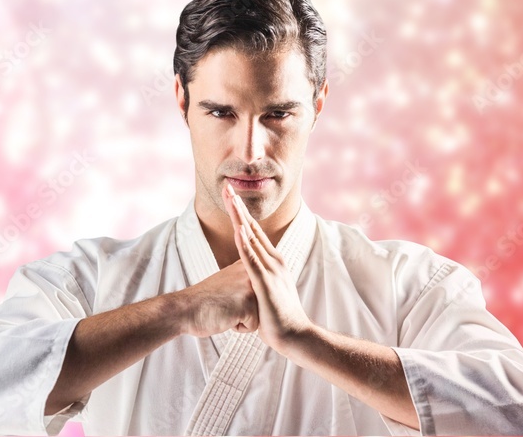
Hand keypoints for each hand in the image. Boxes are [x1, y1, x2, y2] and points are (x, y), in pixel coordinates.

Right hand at [174, 259, 259, 337]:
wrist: (185, 309)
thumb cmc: (206, 300)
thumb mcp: (229, 280)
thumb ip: (245, 279)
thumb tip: (261, 286)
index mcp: (247, 264)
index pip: (261, 292)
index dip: (243, 301)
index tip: (228, 295)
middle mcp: (252, 272)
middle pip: (263, 304)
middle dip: (245, 310)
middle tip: (225, 302)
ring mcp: (251, 287)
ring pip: (259, 316)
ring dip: (242, 319)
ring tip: (225, 308)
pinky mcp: (248, 304)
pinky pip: (252, 326)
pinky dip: (238, 327)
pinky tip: (224, 316)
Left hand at [222, 184, 313, 353]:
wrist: (295, 336)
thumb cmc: (278, 319)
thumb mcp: (265, 293)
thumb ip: (257, 281)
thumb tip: (247, 279)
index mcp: (273, 261)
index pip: (254, 231)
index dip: (242, 213)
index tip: (231, 196)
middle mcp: (273, 260)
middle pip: (252, 227)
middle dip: (239, 206)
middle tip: (227, 186)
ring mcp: (270, 270)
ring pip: (251, 238)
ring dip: (240, 218)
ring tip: (230, 199)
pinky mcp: (265, 283)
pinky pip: (252, 260)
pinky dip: (245, 244)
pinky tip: (238, 230)